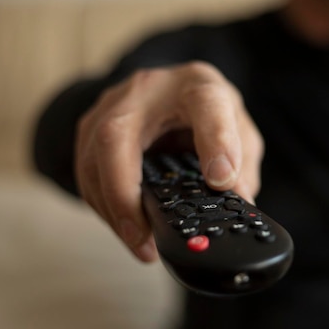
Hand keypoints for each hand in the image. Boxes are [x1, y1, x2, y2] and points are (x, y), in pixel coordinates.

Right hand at [75, 62, 263, 261]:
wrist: (172, 90)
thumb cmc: (205, 111)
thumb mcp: (239, 131)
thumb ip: (243, 165)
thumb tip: (239, 203)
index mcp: (196, 85)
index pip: (207, 104)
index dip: (216, 142)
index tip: (221, 180)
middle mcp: (147, 90)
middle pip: (116, 135)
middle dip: (123, 193)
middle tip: (142, 235)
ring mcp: (111, 106)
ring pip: (90, 159)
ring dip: (110, 208)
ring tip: (138, 243)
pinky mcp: (90, 127)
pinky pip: (85, 172)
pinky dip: (103, 204)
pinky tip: (125, 226)